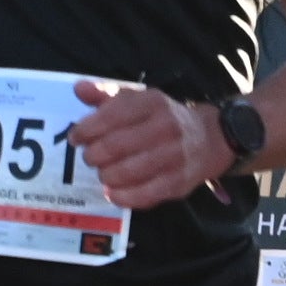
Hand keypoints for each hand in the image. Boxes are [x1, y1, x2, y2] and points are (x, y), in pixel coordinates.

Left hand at [70, 83, 225, 210]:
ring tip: (103, 173)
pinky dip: (121, 196)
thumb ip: (106, 94)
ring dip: (105, 175)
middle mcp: (165, 127)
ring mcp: (173, 157)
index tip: (76, 138)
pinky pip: (142, 196)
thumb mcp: (138, 99)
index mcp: (152, 102)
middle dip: (93, 155)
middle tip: (90, 158)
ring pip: (126, 172)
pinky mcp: (177, 183)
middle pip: (114, 146)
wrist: (209, 139)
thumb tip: (79, 89)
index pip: (111, 116)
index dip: (86, 130)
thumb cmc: (164, 118)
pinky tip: (112, 192)